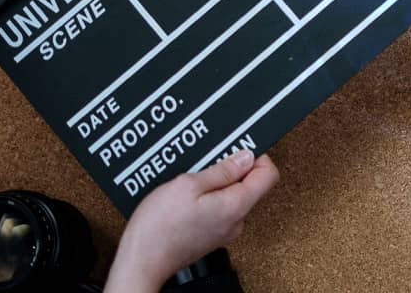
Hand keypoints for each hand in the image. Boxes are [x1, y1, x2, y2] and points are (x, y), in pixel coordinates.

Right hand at [105, 151, 279, 292]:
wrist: (142, 261)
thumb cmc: (159, 226)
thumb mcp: (188, 185)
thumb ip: (222, 171)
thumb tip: (246, 157)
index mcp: (236, 206)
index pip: (268, 175)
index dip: (257, 157)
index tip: (238, 149)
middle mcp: (236, 221)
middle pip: (251, 185)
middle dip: (233, 169)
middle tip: (208, 163)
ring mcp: (225, 231)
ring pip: (234, 197)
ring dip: (218, 183)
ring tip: (193, 180)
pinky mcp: (213, 236)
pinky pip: (221, 209)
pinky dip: (210, 198)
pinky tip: (189, 196)